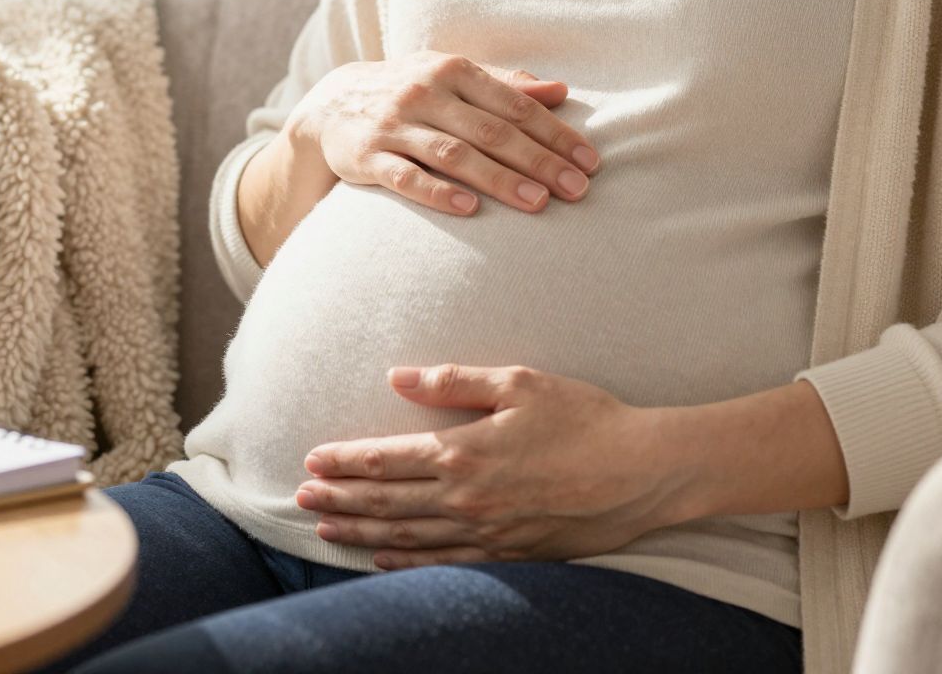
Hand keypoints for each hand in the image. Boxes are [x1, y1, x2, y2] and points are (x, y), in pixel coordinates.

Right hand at [292, 52, 600, 217]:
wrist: (330, 104)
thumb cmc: (410, 92)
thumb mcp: (452, 76)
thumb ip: (505, 84)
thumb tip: (561, 90)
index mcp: (453, 70)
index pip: (514, 104)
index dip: (555, 133)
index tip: (590, 161)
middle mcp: (425, 92)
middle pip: (491, 130)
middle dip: (539, 160)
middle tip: (578, 189)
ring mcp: (394, 124)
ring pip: (454, 153)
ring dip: (499, 179)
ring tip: (539, 202)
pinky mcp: (366, 156)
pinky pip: (404, 176)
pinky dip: (436, 192)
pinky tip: (469, 208)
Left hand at [294, 363, 683, 569]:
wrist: (641, 472)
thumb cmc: (584, 418)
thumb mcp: (519, 382)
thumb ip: (454, 381)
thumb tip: (398, 378)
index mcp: (465, 453)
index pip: (387, 459)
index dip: (345, 461)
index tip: (312, 459)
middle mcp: (467, 500)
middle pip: (387, 502)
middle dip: (340, 498)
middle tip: (301, 498)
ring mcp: (486, 533)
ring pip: (407, 537)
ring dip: (362, 531)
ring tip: (326, 527)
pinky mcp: (509, 554)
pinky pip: (443, 563)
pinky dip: (405, 562)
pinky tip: (382, 558)